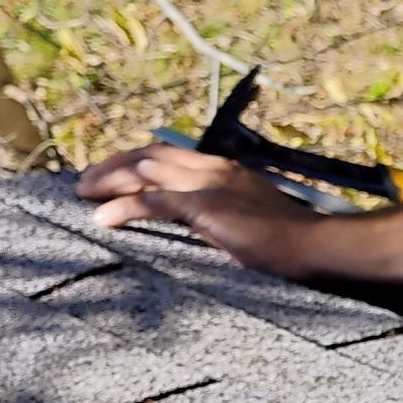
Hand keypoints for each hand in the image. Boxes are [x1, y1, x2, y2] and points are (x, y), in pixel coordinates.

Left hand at [75, 145, 318, 272]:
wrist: (319, 247)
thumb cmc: (294, 243)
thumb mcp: (253, 219)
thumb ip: (223, 217)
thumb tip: (199, 229)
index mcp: (226, 170)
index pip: (169, 155)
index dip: (135, 162)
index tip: (112, 175)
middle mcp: (215, 169)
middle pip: (150, 156)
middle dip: (113, 166)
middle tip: (85, 183)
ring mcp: (211, 186)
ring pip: (146, 172)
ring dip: (109, 181)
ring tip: (83, 194)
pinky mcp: (207, 207)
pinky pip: (154, 202)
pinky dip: (124, 208)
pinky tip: (103, 219)